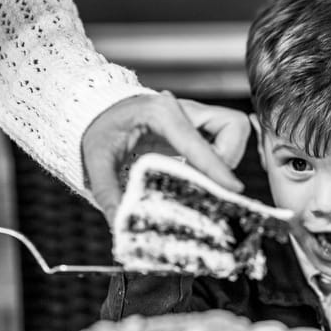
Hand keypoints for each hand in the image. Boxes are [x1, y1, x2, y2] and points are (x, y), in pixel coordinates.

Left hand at [83, 92, 250, 220]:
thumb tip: (120, 223)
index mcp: (160, 112)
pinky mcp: (199, 124)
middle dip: (222, 162)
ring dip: (223, 160)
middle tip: (198, 182)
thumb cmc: (99, 129)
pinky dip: (218, 159)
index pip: (198, 140)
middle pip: (231, 130)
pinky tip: (195, 170)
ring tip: (195, 175)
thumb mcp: (96, 161)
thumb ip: (107, 192)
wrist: (98, 111)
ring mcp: (195, 114)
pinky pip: (225, 139)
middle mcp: (184, 108)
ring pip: (234, 133)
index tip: (232, 188)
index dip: (216, 166)